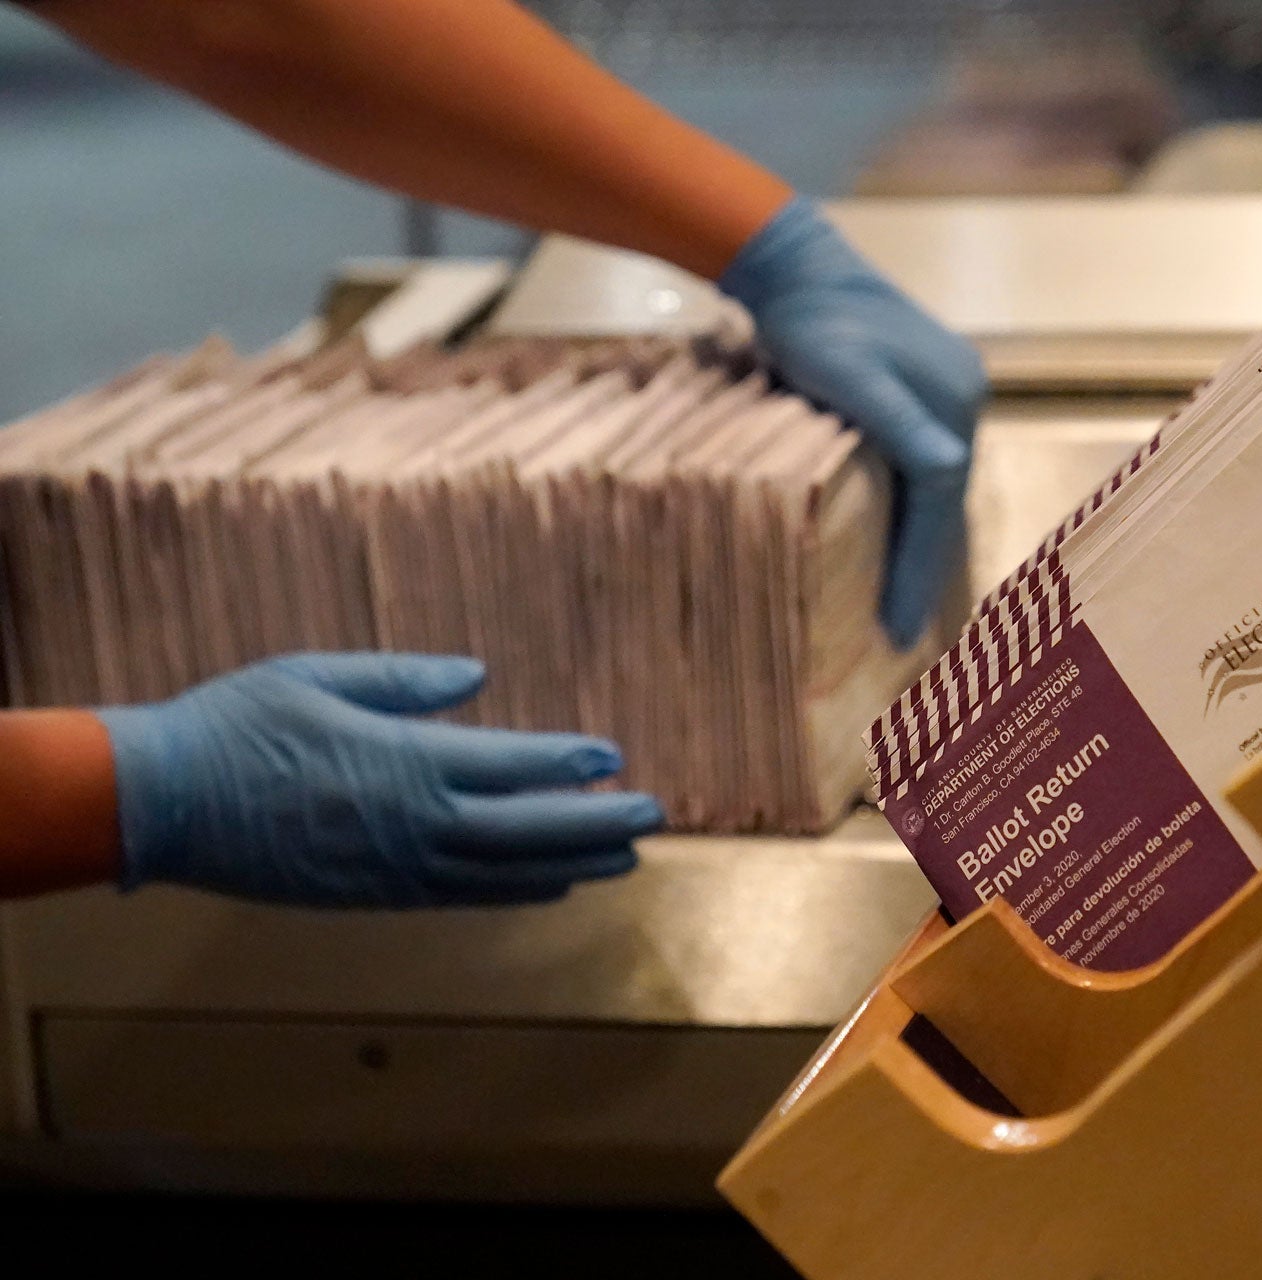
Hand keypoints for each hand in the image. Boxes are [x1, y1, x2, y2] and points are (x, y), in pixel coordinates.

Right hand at [96, 653, 661, 907]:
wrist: (161, 804)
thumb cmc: (236, 725)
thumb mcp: (319, 676)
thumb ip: (404, 680)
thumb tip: (476, 676)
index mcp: (404, 763)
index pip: (510, 765)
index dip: (567, 763)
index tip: (612, 757)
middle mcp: (413, 823)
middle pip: (527, 828)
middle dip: (595, 823)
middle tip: (653, 817)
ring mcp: (396, 868)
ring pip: (505, 871)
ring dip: (569, 862)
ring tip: (624, 857)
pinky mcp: (374, 895)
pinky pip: (462, 896)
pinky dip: (515, 891)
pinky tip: (551, 884)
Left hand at [720, 196, 985, 647]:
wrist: (798, 267)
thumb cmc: (811, 326)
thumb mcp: (850, 375)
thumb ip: (898, 423)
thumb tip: (948, 471)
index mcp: (954, 403)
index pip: (939, 502)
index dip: (918, 568)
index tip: (897, 626)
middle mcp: (964, 400)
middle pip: (942, 500)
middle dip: (923, 566)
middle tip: (901, 630)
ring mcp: (949, 393)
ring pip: (935, 488)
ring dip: (919, 543)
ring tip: (901, 602)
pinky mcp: (925, 389)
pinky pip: (922, 466)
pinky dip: (912, 509)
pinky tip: (896, 540)